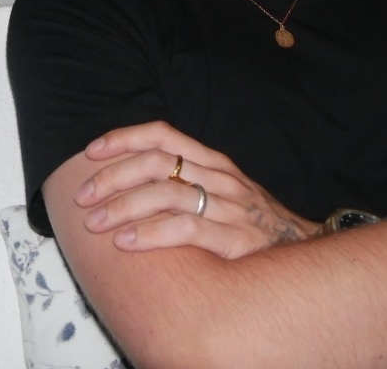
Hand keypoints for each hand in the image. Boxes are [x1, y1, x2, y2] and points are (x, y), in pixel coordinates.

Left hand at [73, 120, 321, 258]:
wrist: (304, 250)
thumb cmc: (251, 222)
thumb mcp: (222, 190)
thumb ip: (186, 179)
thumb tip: (132, 178)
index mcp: (213, 161)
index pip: (162, 135)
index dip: (124, 139)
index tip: (91, 153)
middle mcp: (219, 177)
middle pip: (156, 164)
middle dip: (112, 178)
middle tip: (83, 197)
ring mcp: (228, 206)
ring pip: (165, 194)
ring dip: (123, 207)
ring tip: (95, 223)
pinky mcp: (235, 238)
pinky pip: (185, 229)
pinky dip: (151, 234)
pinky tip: (126, 243)